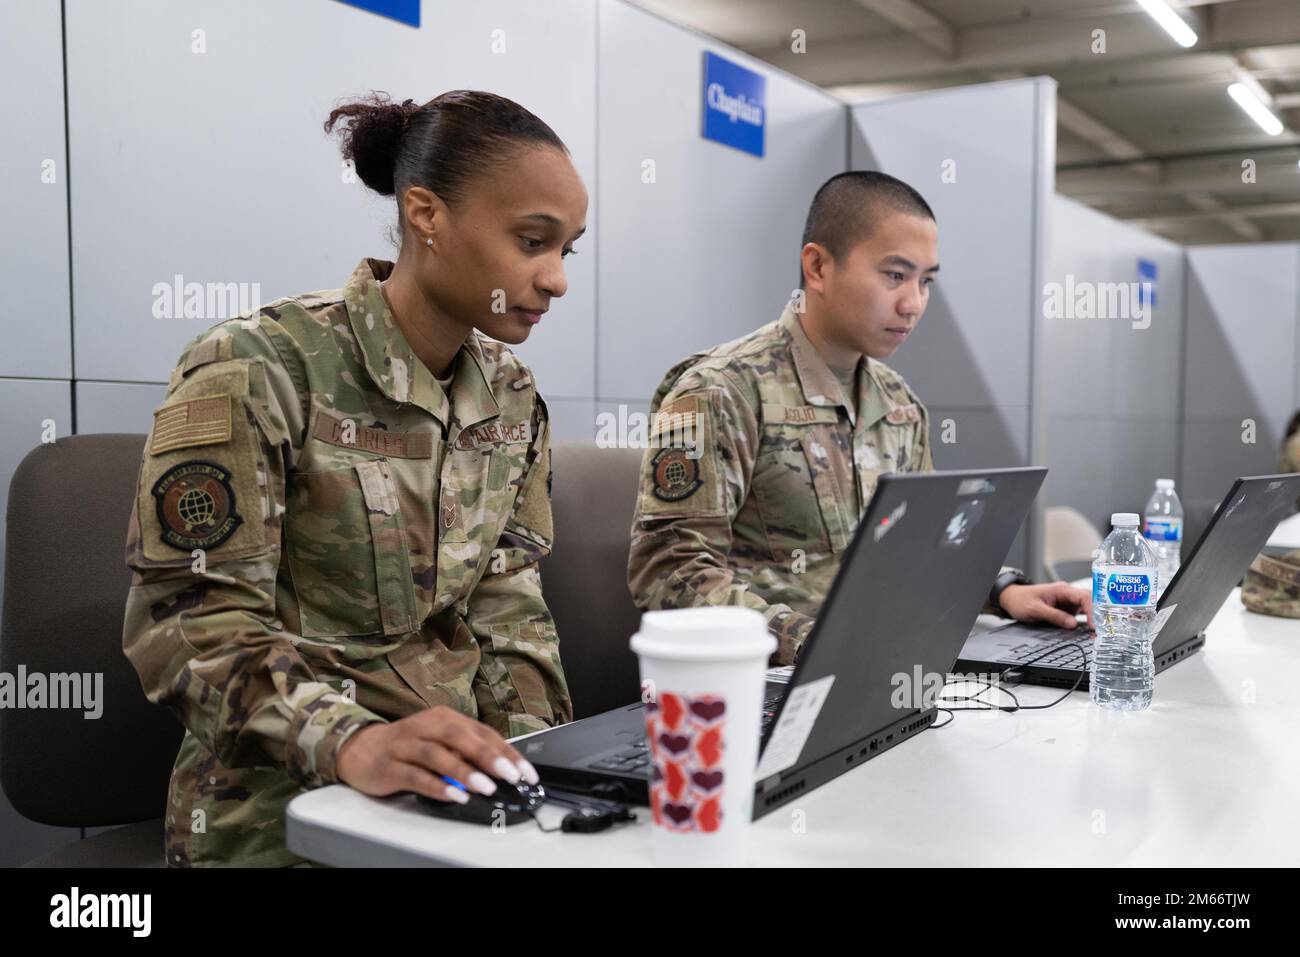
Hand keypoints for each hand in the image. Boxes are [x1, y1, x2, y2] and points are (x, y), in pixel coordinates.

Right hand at [336, 705, 538, 804]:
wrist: (360, 748)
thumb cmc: (408, 745)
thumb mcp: (440, 740)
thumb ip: (466, 752)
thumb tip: (502, 769)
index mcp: (444, 718)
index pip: (482, 732)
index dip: (506, 752)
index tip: (526, 772)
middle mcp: (426, 726)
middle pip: (460, 737)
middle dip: (488, 756)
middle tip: (510, 775)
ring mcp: (405, 745)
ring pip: (437, 755)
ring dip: (464, 771)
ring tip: (486, 787)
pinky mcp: (389, 766)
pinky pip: (415, 776)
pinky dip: (436, 786)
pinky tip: (453, 795)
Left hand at [998, 582, 1091, 629]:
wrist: (1012, 599)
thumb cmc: (1022, 601)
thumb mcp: (1036, 609)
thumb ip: (1055, 616)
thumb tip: (1073, 624)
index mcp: (1062, 589)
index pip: (1084, 597)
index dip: (1092, 611)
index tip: (1095, 625)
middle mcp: (1068, 594)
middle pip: (1090, 601)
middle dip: (1098, 615)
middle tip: (1101, 631)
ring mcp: (1068, 601)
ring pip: (1088, 607)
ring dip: (1094, 618)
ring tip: (1098, 633)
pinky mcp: (1067, 608)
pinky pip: (1081, 613)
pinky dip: (1087, 621)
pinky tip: (1092, 630)